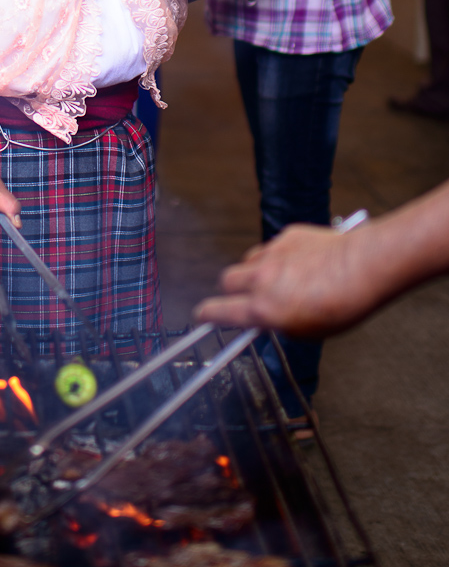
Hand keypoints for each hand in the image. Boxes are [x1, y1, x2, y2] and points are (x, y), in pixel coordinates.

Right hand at [193, 224, 378, 337]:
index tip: (202, 316)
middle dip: (232, 290)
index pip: (221, 312)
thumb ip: (281, 323)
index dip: (208, 315)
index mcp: (265, 308)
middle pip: (226, 280)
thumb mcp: (310, 330)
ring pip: (248, 261)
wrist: (365, 266)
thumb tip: (272, 317)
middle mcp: (262, 279)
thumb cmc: (345, 304)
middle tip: (247, 296)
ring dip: (255, 271)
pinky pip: (272, 247)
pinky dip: (279, 256)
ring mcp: (273, 253)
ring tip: (279, 279)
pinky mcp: (287, 236)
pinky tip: (301, 263)